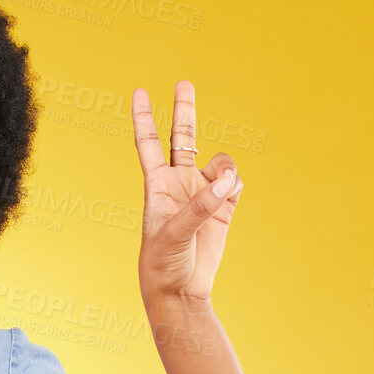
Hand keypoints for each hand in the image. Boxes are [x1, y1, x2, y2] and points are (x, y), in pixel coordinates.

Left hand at [131, 80, 244, 307]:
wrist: (181, 291)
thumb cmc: (163, 264)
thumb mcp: (172, 235)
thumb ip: (198, 207)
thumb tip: (227, 182)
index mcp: (157, 186)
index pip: (149, 144)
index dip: (144, 118)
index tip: (139, 92)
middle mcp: (179, 184)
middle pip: (183, 137)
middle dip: (185, 110)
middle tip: (184, 82)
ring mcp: (202, 194)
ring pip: (219, 161)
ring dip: (225, 168)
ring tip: (223, 188)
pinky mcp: (222, 207)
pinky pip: (234, 183)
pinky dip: (234, 186)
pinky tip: (227, 198)